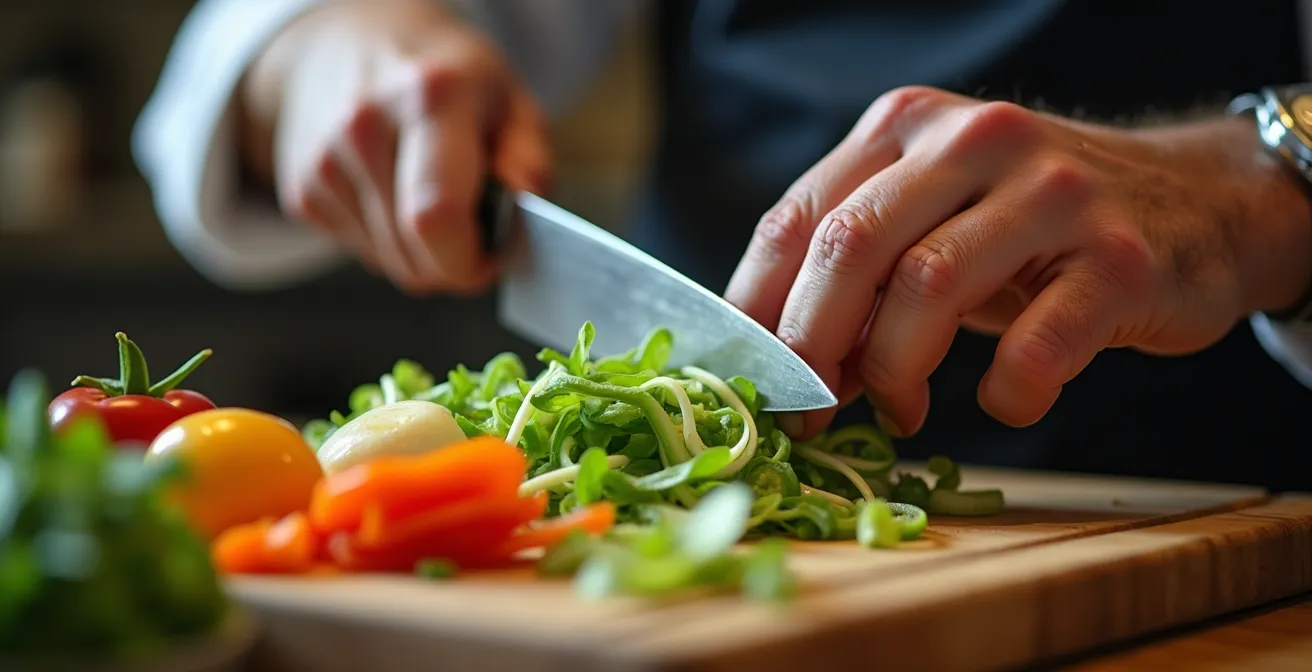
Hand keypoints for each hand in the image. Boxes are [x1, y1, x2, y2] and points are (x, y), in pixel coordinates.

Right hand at [239, 0, 551, 294]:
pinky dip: (390, 244)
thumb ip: (529, 162)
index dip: (470, 261)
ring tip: (432, 200)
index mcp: (429, 96)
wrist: (348, 44)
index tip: (491, 256)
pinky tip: (395, 195)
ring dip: (422, 255)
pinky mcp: (302, 191)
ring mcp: (324, 161)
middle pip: (412, 257)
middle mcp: (364, 126)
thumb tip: (522, 216)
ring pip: (390, 265)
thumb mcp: (509, 99)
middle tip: (474, 233)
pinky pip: (363, 255)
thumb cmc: (444, 77)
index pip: (437, 217)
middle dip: (453, 265)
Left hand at [725, 86, 1311, 437]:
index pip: (798, 218)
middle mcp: (975, 140)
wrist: (1196, 202)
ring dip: (895, 373)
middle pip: (850, 246)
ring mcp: (1054, 192)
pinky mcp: (1119, 259)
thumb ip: (860, 268)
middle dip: (810, 345)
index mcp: (907, 126)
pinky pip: (1037, 343)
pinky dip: (1006, 390)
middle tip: (808, 412)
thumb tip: (786, 362)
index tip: (749, 379)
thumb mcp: (936, 217)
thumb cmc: (1033, 227)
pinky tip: (1002, 399)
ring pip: (928, 286)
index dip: (758, 310)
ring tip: (901, 411)